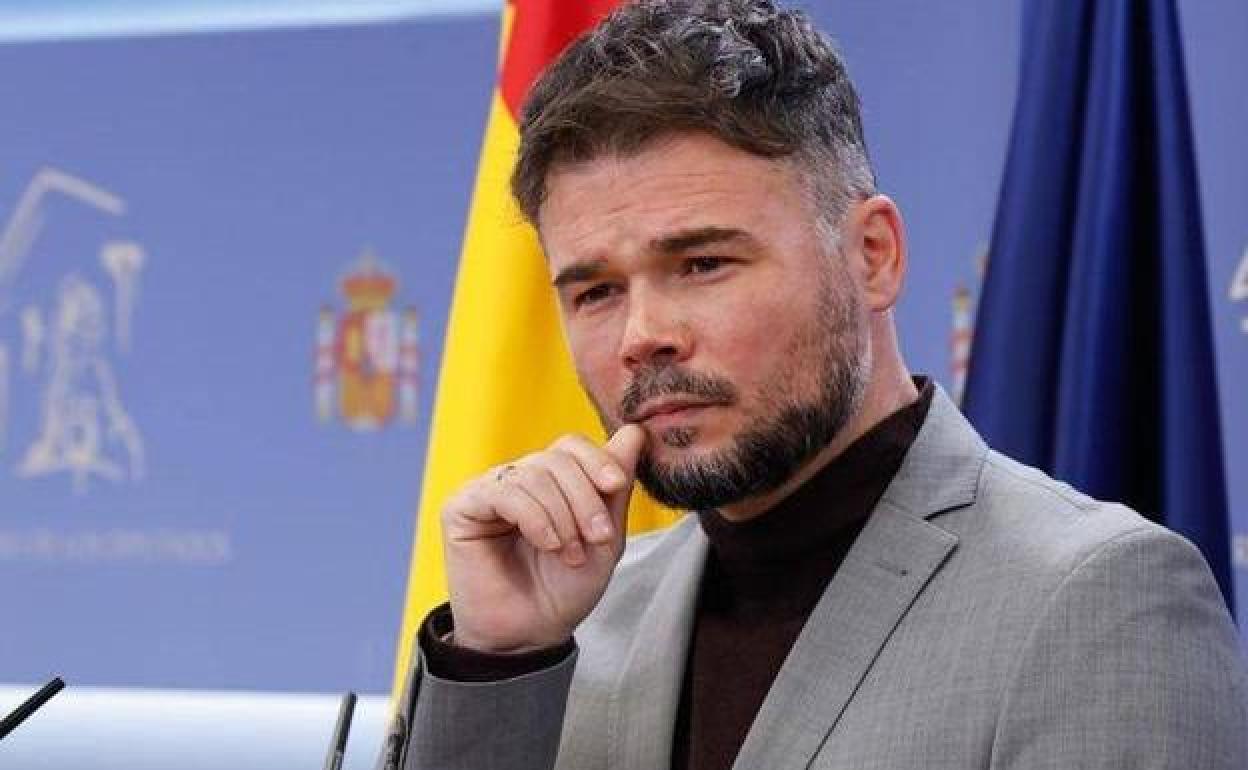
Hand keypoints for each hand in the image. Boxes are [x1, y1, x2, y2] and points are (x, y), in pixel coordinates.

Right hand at [441, 425, 646, 652]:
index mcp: (549, 483)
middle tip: (596, 537)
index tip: (616, 486)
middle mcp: (517, 480)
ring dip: (562, 516)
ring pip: (534, 474)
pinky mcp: (462, 507)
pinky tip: (547, 544)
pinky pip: (504, 492)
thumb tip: (635, 431)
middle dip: (584, 498)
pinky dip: (535, 517)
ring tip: (569, 552)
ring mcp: (488, 491)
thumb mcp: (604, 537)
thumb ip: (615, 487)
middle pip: (557, 458)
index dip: (597, 460)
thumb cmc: (565, 589)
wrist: (532, 634)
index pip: (571, 446)